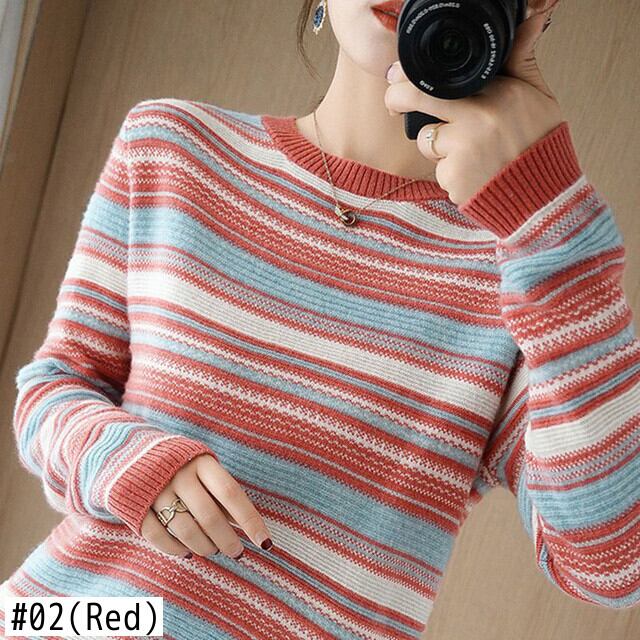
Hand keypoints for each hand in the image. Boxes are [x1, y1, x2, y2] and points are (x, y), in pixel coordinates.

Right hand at [140, 453, 272, 558]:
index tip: (264, 542)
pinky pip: (159, 536)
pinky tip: (187, 552)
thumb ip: (222, 493)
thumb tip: (247, 526)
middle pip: (209, 516)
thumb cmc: (182, 464)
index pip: (231, 494)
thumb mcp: (205, 468)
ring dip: (204, 546)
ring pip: (185, 529)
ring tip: (213, 550)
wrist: (132, 451)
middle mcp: (180, 475)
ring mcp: (157, 491)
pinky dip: (176, 549)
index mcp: (202, 463)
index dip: (250, 520)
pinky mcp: (137, 506)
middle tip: (237, 552)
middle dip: (227, 540)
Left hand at [384, 2, 562, 206]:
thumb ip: (523, 61)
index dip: (413, 76)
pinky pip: (437, 169)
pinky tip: (473, 175)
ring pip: (427, 139)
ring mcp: (463, 148)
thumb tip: (529, 18)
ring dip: (437, 146)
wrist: (544, 198)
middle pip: (418, 98)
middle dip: (396, 98)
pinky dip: (450, 173)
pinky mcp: (453, 177)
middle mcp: (478, 117)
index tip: (399, 75)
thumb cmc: (541, 146)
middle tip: (392, 102)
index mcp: (499, 92)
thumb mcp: (539, 97)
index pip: (443, 76)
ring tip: (469, 153)